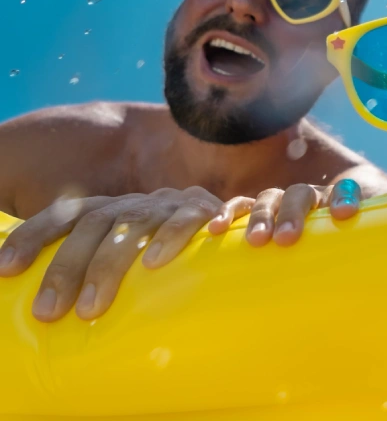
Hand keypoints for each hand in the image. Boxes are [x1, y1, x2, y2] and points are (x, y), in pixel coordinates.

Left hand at [0, 187, 240, 321]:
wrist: (234, 224)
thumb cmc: (169, 254)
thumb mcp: (129, 254)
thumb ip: (99, 266)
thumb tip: (46, 310)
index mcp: (111, 210)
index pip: (65, 215)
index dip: (32, 236)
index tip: (4, 269)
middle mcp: (135, 204)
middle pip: (92, 224)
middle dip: (66, 268)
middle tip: (47, 313)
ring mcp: (168, 205)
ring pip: (130, 225)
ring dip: (108, 266)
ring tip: (91, 309)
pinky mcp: (203, 211)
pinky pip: (186, 220)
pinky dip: (171, 239)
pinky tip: (154, 263)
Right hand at [210, 179, 362, 247]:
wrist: (319, 252)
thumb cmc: (352, 252)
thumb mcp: (373, 245)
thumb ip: (386, 243)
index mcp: (341, 203)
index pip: (345, 189)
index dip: (345, 196)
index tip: (346, 214)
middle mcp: (311, 201)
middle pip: (302, 194)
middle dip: (294, 213)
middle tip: (288, 238)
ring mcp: (281, 206)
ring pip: (270, 199)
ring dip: (263, 216)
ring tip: (257, 241)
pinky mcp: (255, 218)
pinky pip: (239, 208)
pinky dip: (227, 214)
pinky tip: (214, 230)